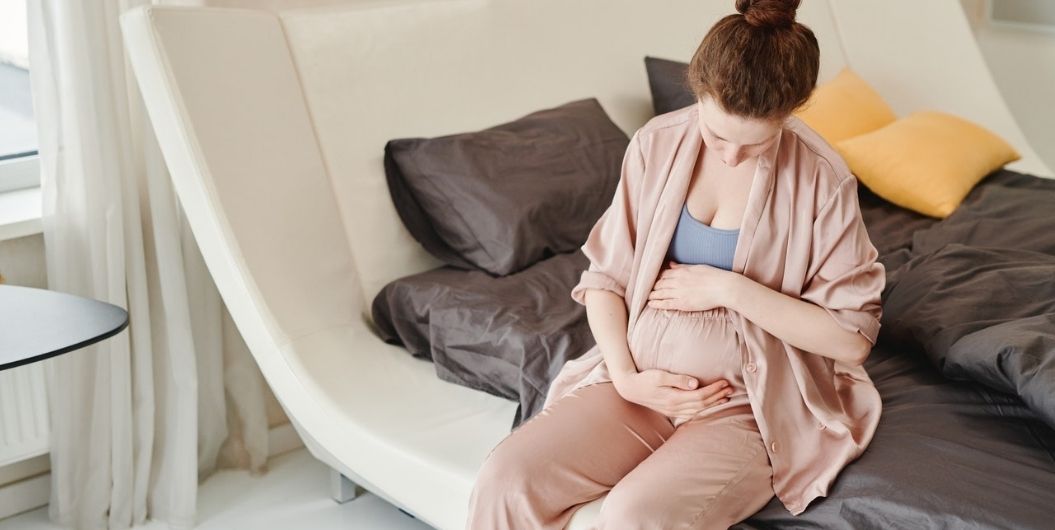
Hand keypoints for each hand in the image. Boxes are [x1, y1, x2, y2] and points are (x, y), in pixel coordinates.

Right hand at [612, 368, 732, 420]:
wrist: (630, 389)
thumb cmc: (644, 379)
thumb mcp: (659, 375)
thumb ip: (678, 380)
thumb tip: (696, 384)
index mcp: (674, 398)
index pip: (700, 395)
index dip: (714, 390)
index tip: (724, 382)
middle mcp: (675, 407)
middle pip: (702, 404)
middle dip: (717, 396)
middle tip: (730, 388)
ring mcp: (673, 411)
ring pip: (698, 409)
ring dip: (713, 403)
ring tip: (725, 397)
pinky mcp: (671, 411)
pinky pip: (691, 412)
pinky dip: (703, 409)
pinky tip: (709, 405)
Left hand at [647, 260, 738, 311]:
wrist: (723, 288)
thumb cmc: (713, 276)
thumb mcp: (696, 267)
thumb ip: (682, 267)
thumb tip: (671, 264)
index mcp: (681, 271)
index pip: (664, 274)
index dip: (658, 278)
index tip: (654, 280)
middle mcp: (677, 281)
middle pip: (660, 283)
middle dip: (653, 286)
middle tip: (648, 289)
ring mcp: (679, 293)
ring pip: (660, 293)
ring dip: (652, 295)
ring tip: (647, 297)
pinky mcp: (682, 303)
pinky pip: (666, 303)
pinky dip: (657, 304)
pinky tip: (651, 304)